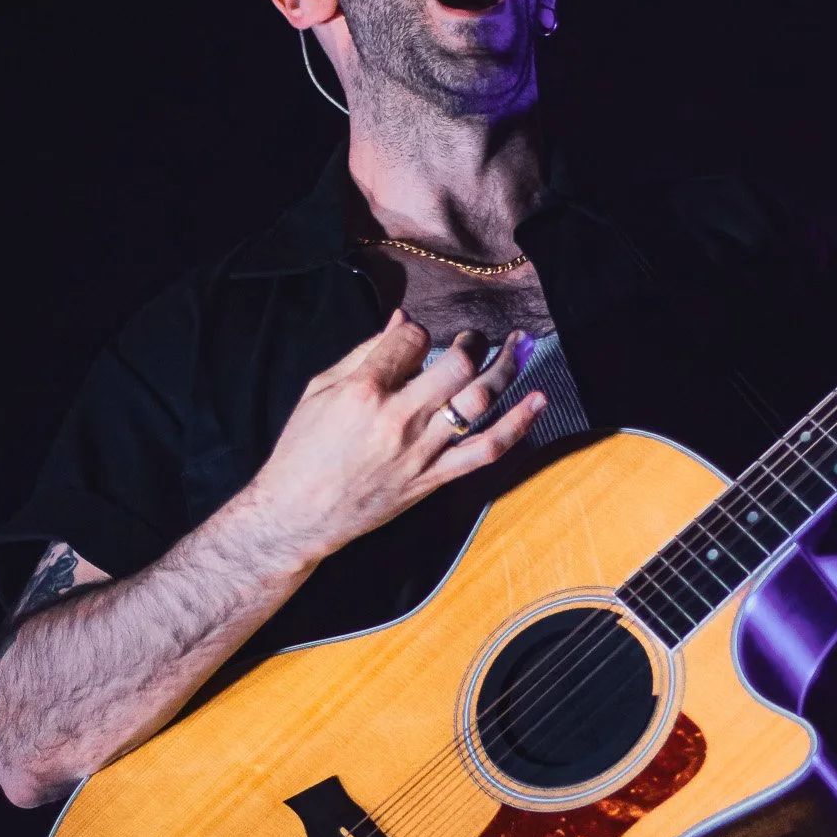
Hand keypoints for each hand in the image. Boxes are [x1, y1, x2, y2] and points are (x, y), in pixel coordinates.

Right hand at [245, 313, 544, 570]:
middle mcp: (397, 419)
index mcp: (363, 391)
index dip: (420, 331)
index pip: (412, 341)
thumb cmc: (302, 451)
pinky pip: (486, 450)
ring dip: (506, 369)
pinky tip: (538, 400)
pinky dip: (517, 425)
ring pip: (478, 402)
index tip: (417, 338)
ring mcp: (419, 452)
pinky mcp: (433, 479)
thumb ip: (363, 353)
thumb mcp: (318, 390)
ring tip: (520, 347)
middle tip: (474, 339)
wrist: (298, 515)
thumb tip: (402, 322)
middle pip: (455, 365)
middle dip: (472, 342)